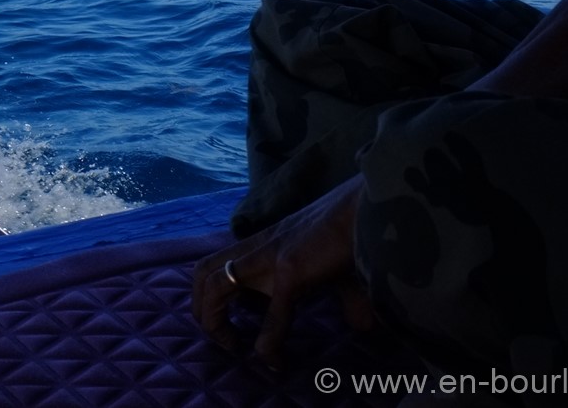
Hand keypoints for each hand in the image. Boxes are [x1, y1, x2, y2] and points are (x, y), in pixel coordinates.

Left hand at [191, 177, 371, 367]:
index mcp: (262, 245)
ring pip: (215, 284)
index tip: (231, 330)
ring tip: (234, 347)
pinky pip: (272, 313)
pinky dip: (268, 341)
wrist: (367, 206)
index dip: (210, 299)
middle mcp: (258, 249)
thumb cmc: (354, 232)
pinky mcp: (291, 269)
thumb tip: (362, 325)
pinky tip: (274, 360)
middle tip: (224, 340)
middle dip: (200, 309)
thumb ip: (343, 295)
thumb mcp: (337, 266)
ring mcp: (271, 257)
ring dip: (215, 320)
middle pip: (203, 272)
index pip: (216, 265)